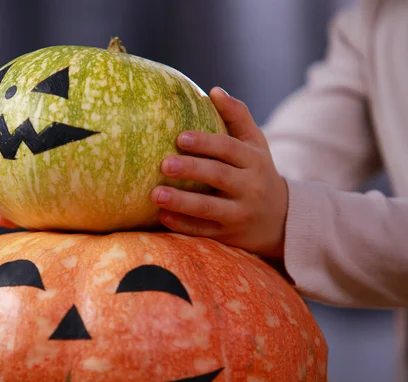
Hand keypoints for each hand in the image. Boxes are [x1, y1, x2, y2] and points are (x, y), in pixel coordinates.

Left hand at [150, 87, 288, 257]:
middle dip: (191, 170)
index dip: (206, 143)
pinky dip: (182, 225)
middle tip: (163, 164)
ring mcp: (239, 214)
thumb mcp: (256, 144)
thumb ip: (237, 116)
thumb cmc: (258, 172)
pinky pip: (203, 231)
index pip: (230, 149)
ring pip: (209, 208)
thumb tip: (213, 90)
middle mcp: (250, 188)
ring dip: (181, 202)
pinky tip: (162, 216)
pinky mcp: (229, 235)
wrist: (280, 219)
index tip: (180, 138)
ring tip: (155, 194)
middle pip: (219, 177)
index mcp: (254, 161)